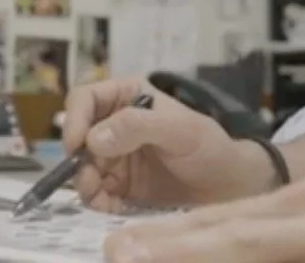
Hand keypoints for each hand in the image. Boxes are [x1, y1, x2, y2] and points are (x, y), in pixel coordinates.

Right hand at [62, 77, 273, 212]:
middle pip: (77, 137)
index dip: (74, 120)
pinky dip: (97, 202)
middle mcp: (115, 125)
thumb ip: (138, 126)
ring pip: (81, 168)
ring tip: (100, 198)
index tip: (77, 146)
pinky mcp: (119, 187)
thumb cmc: (210, 148)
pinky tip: (112, 207)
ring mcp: (115, 157)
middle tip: (90, 181)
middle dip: (77, 160)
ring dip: (85, 184)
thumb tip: (94, 137)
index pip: (85, 99)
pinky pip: (95, 194)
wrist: (230, 188)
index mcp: (127, 97)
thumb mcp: (180, 129)